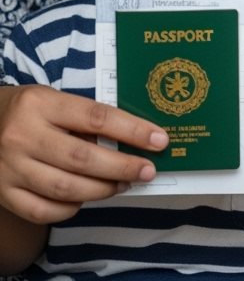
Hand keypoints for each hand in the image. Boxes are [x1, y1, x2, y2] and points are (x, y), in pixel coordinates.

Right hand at [0, 84, 167, 223]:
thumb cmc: (25, 111)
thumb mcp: (51, 100)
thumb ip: (84, 118)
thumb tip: (132, 140)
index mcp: (40, 104)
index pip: (97, 118)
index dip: (133, 131)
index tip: (160, 140)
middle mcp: (22, 135)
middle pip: (83, 158)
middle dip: (123, 167)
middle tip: (148, 170)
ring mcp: (9, 167)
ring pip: (66, 188)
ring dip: (103, 189)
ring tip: (124, 184)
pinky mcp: (1, 193)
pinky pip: (43, 210)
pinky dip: (70, 209)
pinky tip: (86, 200)